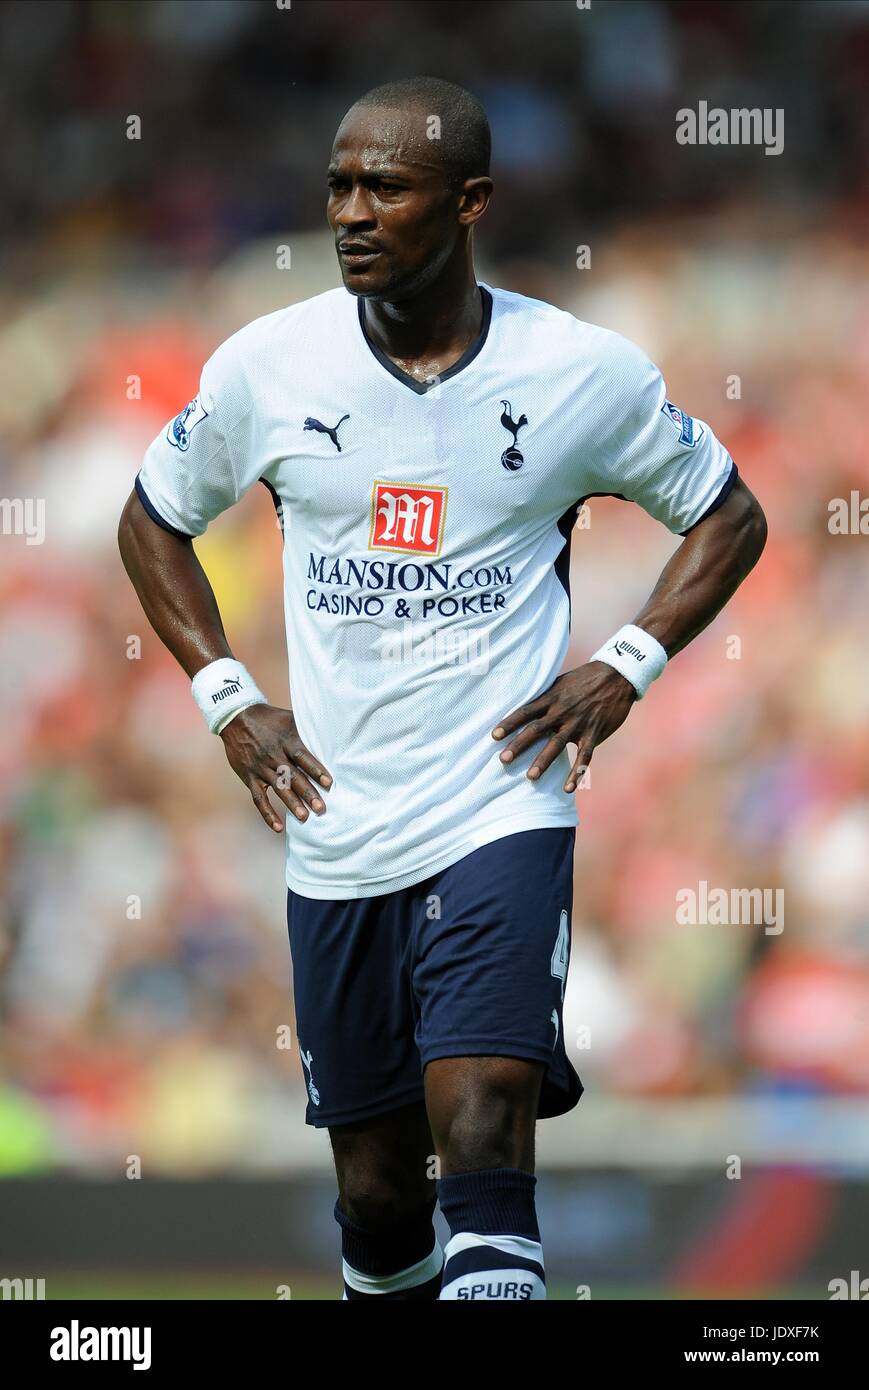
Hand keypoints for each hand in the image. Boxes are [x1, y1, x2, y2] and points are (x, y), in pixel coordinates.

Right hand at [220, 704, 331, 831]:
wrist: (237, 718)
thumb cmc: (269, 719)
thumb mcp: (289, 719)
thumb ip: (306, 729)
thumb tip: (331, 732)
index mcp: (286, 741)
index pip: (303, 757)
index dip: (316, 770)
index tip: (328, 783)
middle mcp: (274, 756)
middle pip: (293, 776)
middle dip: (308, 793)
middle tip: (321, 808)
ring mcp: (261, 768)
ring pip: (278, 788)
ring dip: (291, 804)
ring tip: (304, 817)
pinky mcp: (250, 777)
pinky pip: (259, 798)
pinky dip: (267, 814)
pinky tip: (278, 827)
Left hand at [492, 662, 636, 791]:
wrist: (616, 676)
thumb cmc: (584, 679)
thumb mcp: (560, 683)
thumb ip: (544, 697)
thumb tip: (524, 708)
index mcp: (551, 698)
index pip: (525, 712)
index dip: (509, 723)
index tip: (494, 736)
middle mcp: (562, 712)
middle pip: (536, 730)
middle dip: (519, 745)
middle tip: (503, 760)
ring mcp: (578, 724)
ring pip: (557, 745)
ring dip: (543, 762)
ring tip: (530, 777)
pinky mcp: (594, 734)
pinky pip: (584, 756)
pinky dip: (577, 773)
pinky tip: (568, 788)